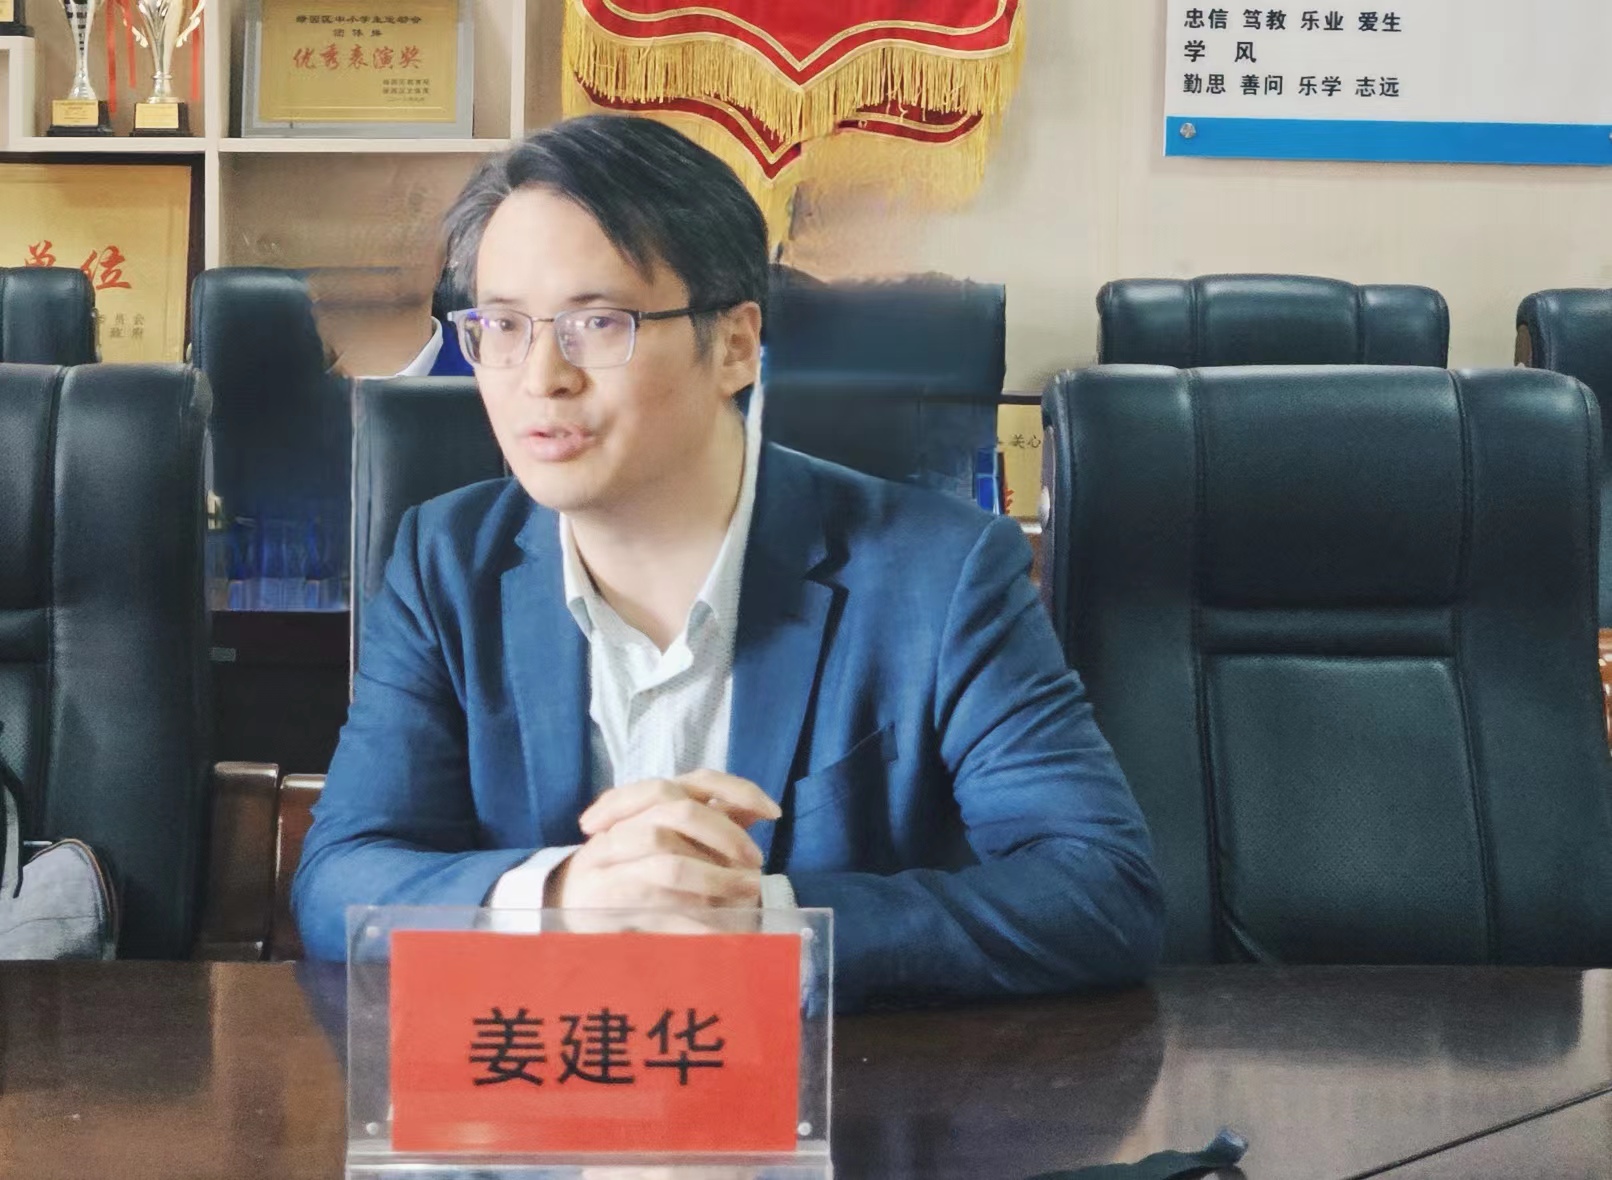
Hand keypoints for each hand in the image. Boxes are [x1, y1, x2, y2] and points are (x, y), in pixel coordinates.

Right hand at [546, 770, 780, 910]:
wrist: (567, 899)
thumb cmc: (631, 866)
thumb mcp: (672, 839)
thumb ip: (712, 822)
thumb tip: (762, 810)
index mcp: (649, 802)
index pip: (698, 780)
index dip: (739, 790)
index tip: (773, 813)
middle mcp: (628, 821)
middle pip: (680, 812)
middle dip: (727, 836)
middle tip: (755, 862)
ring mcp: (612, 859)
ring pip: (670, 861)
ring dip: (715, 879)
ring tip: (745, 893)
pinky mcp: (606, 897)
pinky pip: (658, 906)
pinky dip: (694, 921)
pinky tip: (718, 932)